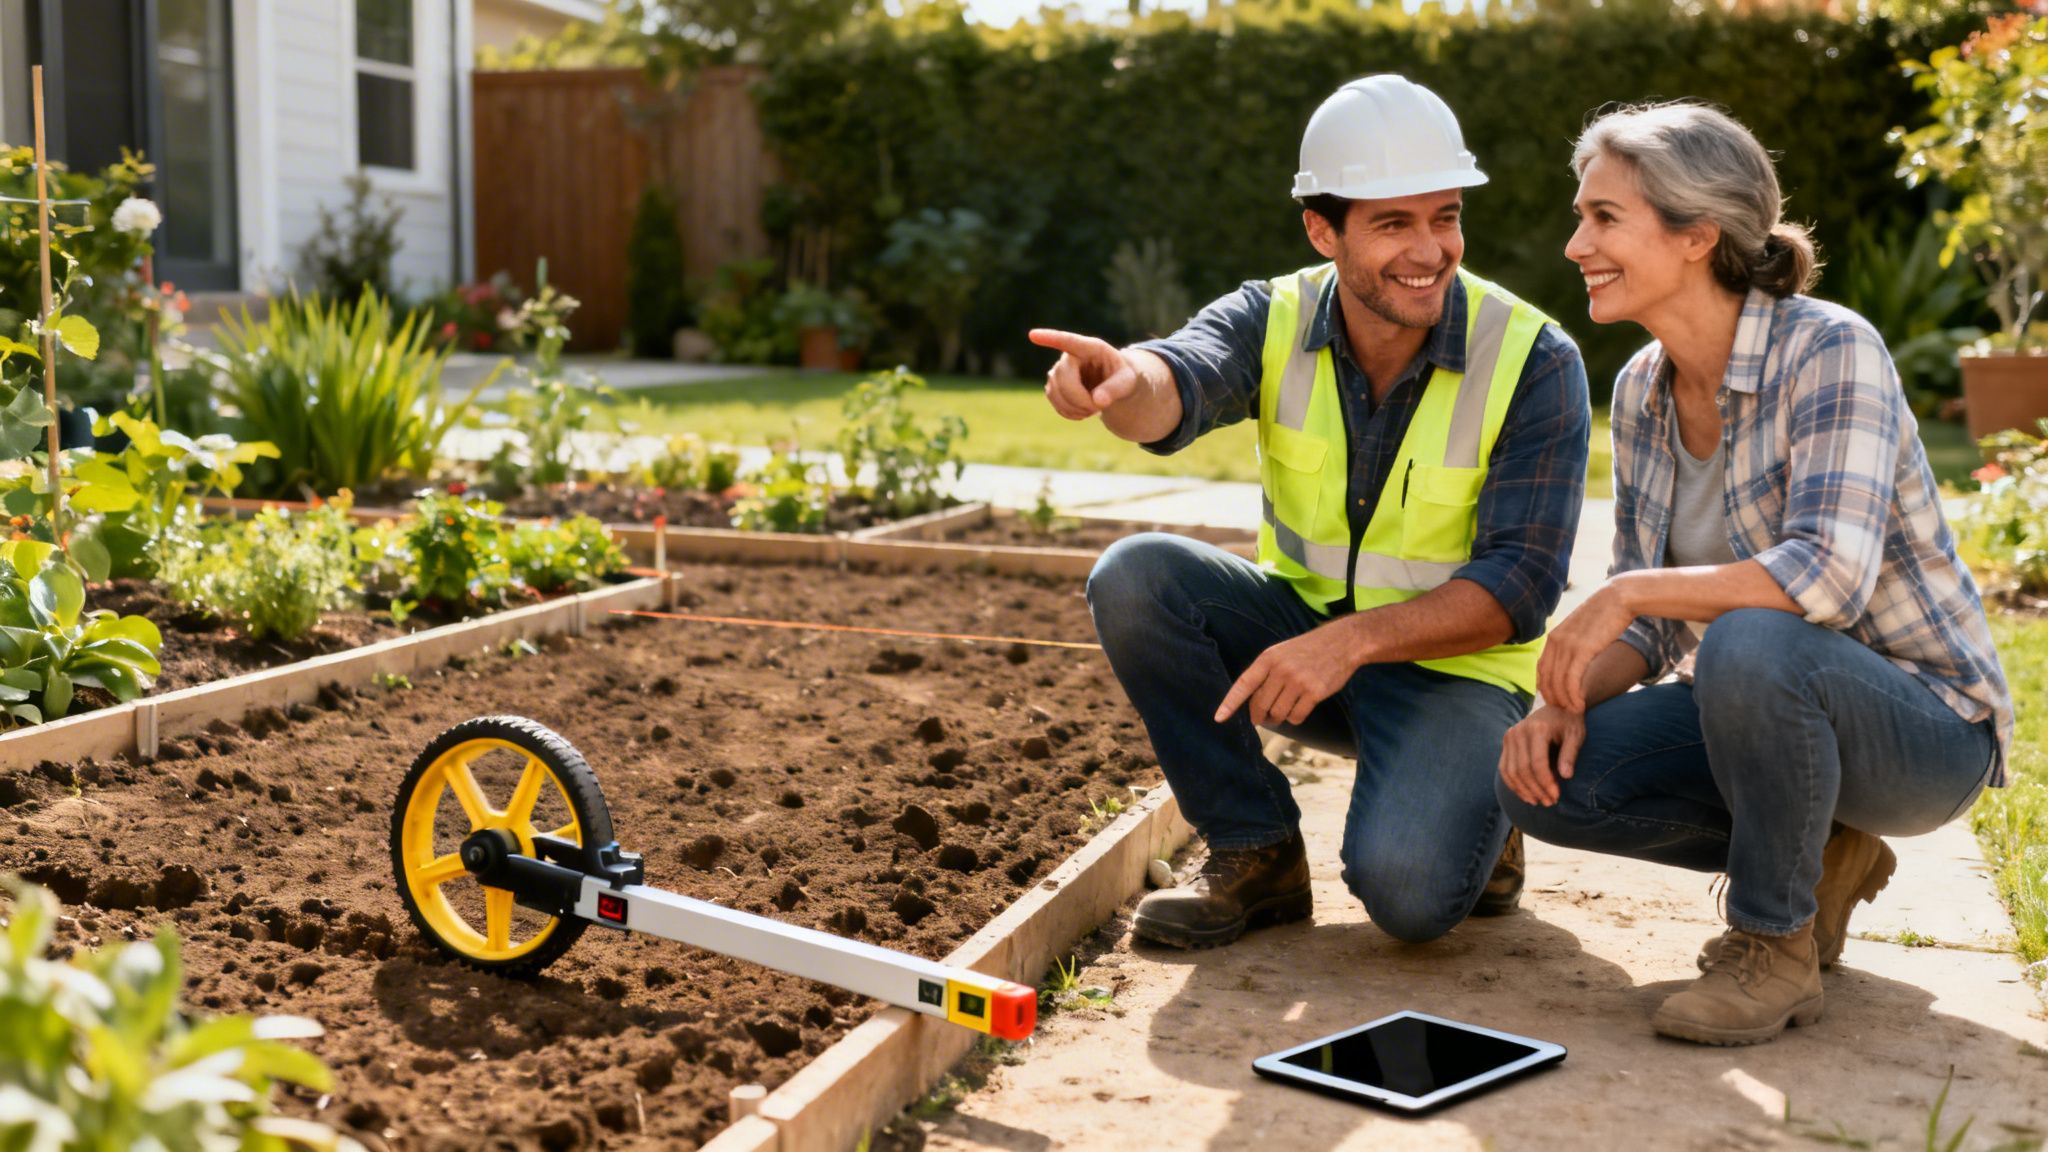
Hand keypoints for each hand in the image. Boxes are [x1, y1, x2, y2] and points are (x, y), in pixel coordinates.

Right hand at [1029, 329, 1137, 420]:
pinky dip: (1068, 412)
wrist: (1114, 384)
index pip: (1068, 341)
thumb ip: (1115, 389)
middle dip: (1078, 398)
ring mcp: (1059, 370)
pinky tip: (1082, 412)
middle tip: (1098, 408)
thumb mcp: (1127, 381)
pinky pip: (1053, 400)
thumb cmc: (1122, 377)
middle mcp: (1070, 356)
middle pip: (1062, 377)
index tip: (1032, 335)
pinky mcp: (1054, 385)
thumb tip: (1097, 400)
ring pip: (1054, 390)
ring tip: (1093, 409)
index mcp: (1091, 348)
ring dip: (1074, 407)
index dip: (1050, 338)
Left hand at [1214, 621, 1362, 727]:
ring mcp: (1298, 682)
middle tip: (1262, 719)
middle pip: (1260, 705)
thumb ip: (1266, 673)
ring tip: (1284, 710)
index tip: (1219, 718)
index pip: (1243, 684)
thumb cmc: (1308, 649)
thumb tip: (1250, 702)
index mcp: (1268, 658)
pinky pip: (1296, 717)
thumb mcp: (1281, 652)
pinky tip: (1299, 709)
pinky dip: (1295, 718)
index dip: (1230, 703)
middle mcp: (1281, 670)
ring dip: (1278, 718)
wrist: (1342, 642)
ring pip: (1278, 713)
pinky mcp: (1315, 693)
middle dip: (1258, 716)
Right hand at [1498, 704, 1585, 807]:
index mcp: (1537, 729)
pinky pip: (1504, 767)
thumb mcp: (1576, 736)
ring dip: (1523, 790)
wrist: (1557, 705)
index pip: (1537, 763)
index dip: (1546, 783)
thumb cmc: (1569, 722)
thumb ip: (1570, 755)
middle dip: (1536, 789)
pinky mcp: (1506, 741)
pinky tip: (1526, 794)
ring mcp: (1509, 736)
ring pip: (1511, 771)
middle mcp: (1519, 731)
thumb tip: (1566, 776)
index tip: (1556, 796)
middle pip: (1522, 769)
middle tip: (1549, 802)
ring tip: (1538, 801)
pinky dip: (1513, 783)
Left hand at [1536, 584, 1634, 712]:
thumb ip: (1572, 644)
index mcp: (1553, 638)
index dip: (1546, 689)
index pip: (1540, 670)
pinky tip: (1580, 705)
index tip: (1556, 700)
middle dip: (1554, 698)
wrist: (1619, 597)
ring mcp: (1567, 645)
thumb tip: (1574, 660)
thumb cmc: (1604, 615)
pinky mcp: (1582, 649)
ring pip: (1558, 682)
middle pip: (1546, 679)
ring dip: (1565, 701)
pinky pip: (1572, 680)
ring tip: (1574, 711)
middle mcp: (1555, 642)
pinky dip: (1574, 696)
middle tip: (1565, 710)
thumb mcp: (1581, 630)